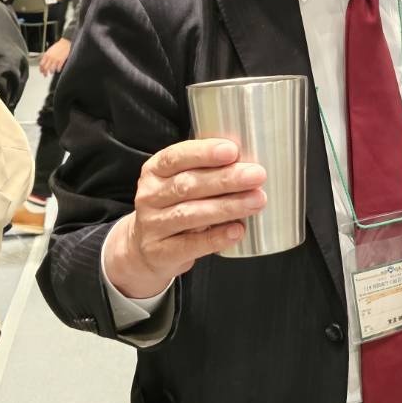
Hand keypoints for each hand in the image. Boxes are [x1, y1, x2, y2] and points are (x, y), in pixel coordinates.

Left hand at [39, 37, 71, 75]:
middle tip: (45, 75)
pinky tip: (58, 70)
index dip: (41, 69)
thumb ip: (46, 56)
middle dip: (45, 73)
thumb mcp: (49, 50)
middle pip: (45, 68)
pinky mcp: (61, 61)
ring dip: (51, 72)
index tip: (41, 71)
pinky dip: (58, 70)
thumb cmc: (57, 46)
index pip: (41, 64)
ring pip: (51, 69)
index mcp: (46, 55)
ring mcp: (56, 60)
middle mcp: (50, 58)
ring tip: (51, 72)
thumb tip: (43, 61)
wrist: (64, 43)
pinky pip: (58, 68)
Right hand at [104, 139, 267, 299]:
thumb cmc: (174, 207)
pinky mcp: (159, 252)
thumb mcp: (182, 182)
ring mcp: (152, 225)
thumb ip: (208, 170)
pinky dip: (216, 237)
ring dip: (227, 206)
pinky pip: (190, 245)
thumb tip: (248, 162)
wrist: (145, 249)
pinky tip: (237, 230)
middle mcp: (149, 196)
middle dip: (226, 179)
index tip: (232, 150)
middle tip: (257, 175)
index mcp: (155, 171)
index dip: (204, 153)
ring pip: (190, 214)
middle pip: (188, 185)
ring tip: (256, 201)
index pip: (176, 157)